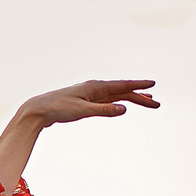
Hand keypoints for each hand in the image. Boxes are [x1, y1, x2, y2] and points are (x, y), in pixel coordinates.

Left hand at [15, 78, 157, 129]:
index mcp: (95, 87)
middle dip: (140, 97)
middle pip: (122, 92)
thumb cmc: (57, 109)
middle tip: (157, 104)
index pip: (122, 85)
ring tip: (148, 101)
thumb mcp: (82, 111)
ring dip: (132, 98)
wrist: (38, 110)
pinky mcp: (86, 102)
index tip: (153, 84)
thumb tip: (124, 109)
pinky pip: (108, 101)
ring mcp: (91, 95)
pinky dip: (119, 102)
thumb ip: (103, 110)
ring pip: (117, 96)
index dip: (139, 86)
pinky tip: (123, 104)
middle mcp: (95, 88)